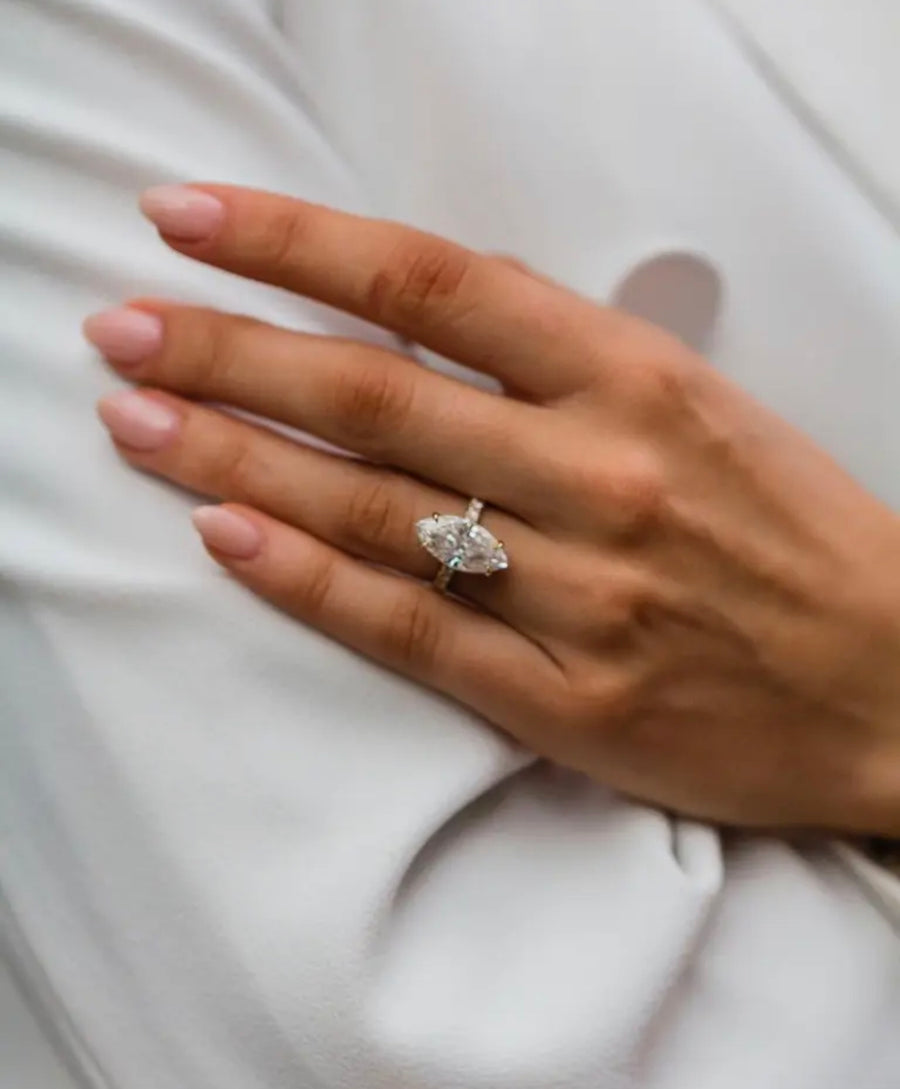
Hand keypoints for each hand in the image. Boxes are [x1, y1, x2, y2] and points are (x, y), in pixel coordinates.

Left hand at [84, 184, 899, 834]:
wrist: (895, 685)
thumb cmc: (800, 535)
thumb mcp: (702, 405)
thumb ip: (568, 359)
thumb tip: (430, 313)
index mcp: (640, 381)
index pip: (434, 283)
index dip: (298, 245)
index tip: (193, 221)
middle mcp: (601, 476)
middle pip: (375, 396)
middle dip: (228, 351)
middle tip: (123, 330)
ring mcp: (582, 592)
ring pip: (374, 511)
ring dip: (237, 461)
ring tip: (139, 422)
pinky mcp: (568, 698)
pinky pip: (414, 628)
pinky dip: (310, 582)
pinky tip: (228, 540)